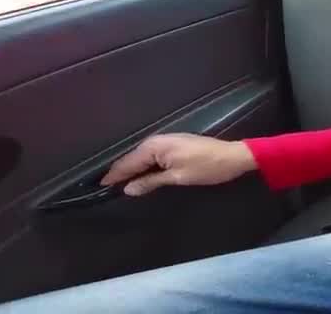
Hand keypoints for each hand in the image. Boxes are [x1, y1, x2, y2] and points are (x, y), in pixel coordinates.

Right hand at [100, 133, 257, 195]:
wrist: (234, 156)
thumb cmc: (206, 167)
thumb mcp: (178, 177)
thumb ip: (151, 182)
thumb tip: (128, 189)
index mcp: (155, 147)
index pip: (127, 163)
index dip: (113, 176)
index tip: (96, 188)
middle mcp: (156, 140)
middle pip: (132, 159)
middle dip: (119, 173)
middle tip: (102, 189)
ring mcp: (166, 141)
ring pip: (141, 158)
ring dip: (131, 170)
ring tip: (117, 186)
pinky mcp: (173, 145)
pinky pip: (151, 157)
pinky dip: (143, 166)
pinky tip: (139, 177)